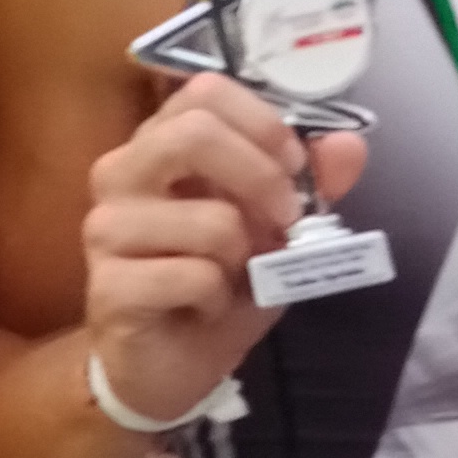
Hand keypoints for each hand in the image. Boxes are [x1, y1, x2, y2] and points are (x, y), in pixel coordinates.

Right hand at [80, 76, 371, 424]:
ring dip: (244, 257)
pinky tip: (204, 309)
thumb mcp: (278, 232)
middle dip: (262, 179)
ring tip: (230, 278)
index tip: (294, 167)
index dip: (263, 124)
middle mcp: (123, 174)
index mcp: (160, 145)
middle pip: (193, 133)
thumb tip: (349, 145)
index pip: (204, 91)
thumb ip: (312, 185)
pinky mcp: (109, 286)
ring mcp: (107, 229)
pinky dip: (219, 299)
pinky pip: (195, 277)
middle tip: (286, 220)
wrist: (170, 366)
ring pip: (211, 220)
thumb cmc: (217, 286)